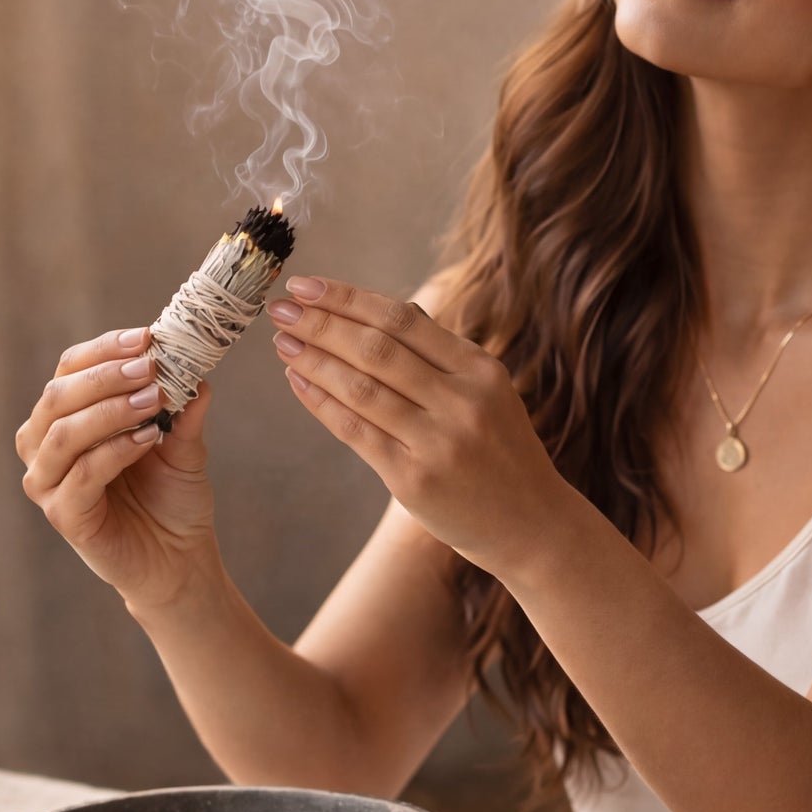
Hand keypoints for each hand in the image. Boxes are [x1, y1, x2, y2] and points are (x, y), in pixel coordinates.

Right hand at [16, 327, 221, 608]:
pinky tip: (148, 438)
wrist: (180, 557)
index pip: (71, 369)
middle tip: (149, 366)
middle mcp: (46, 446)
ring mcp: (48, 482)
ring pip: (63, 433)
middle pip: (58, 396)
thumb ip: (183, 407)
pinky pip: (82, 474)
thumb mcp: (183, 443)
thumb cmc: (173, 496)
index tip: (146, 337)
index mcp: (68, 417)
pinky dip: (115, 451)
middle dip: (106, 375)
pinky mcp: (63, 515)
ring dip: (109, 410)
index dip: (105, 349)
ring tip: (153, 399)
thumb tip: (197, 366)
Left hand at [267, 275, 572, 578]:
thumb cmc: (501, 452)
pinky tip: (298, 382)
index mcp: (480, 369)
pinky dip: (321, 403)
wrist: (531, 525)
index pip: (402, 320)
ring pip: (361, 388)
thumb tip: (381, 310)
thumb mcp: (489, 392)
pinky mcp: (414, 480)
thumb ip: (440, 355)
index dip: (348, 299)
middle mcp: (462, 401)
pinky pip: (356, 432)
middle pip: (377, 348)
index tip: (306, 286)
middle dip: (321, 324)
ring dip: (314, 361)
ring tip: (283, 343)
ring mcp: (438, 442)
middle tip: (279, 309)